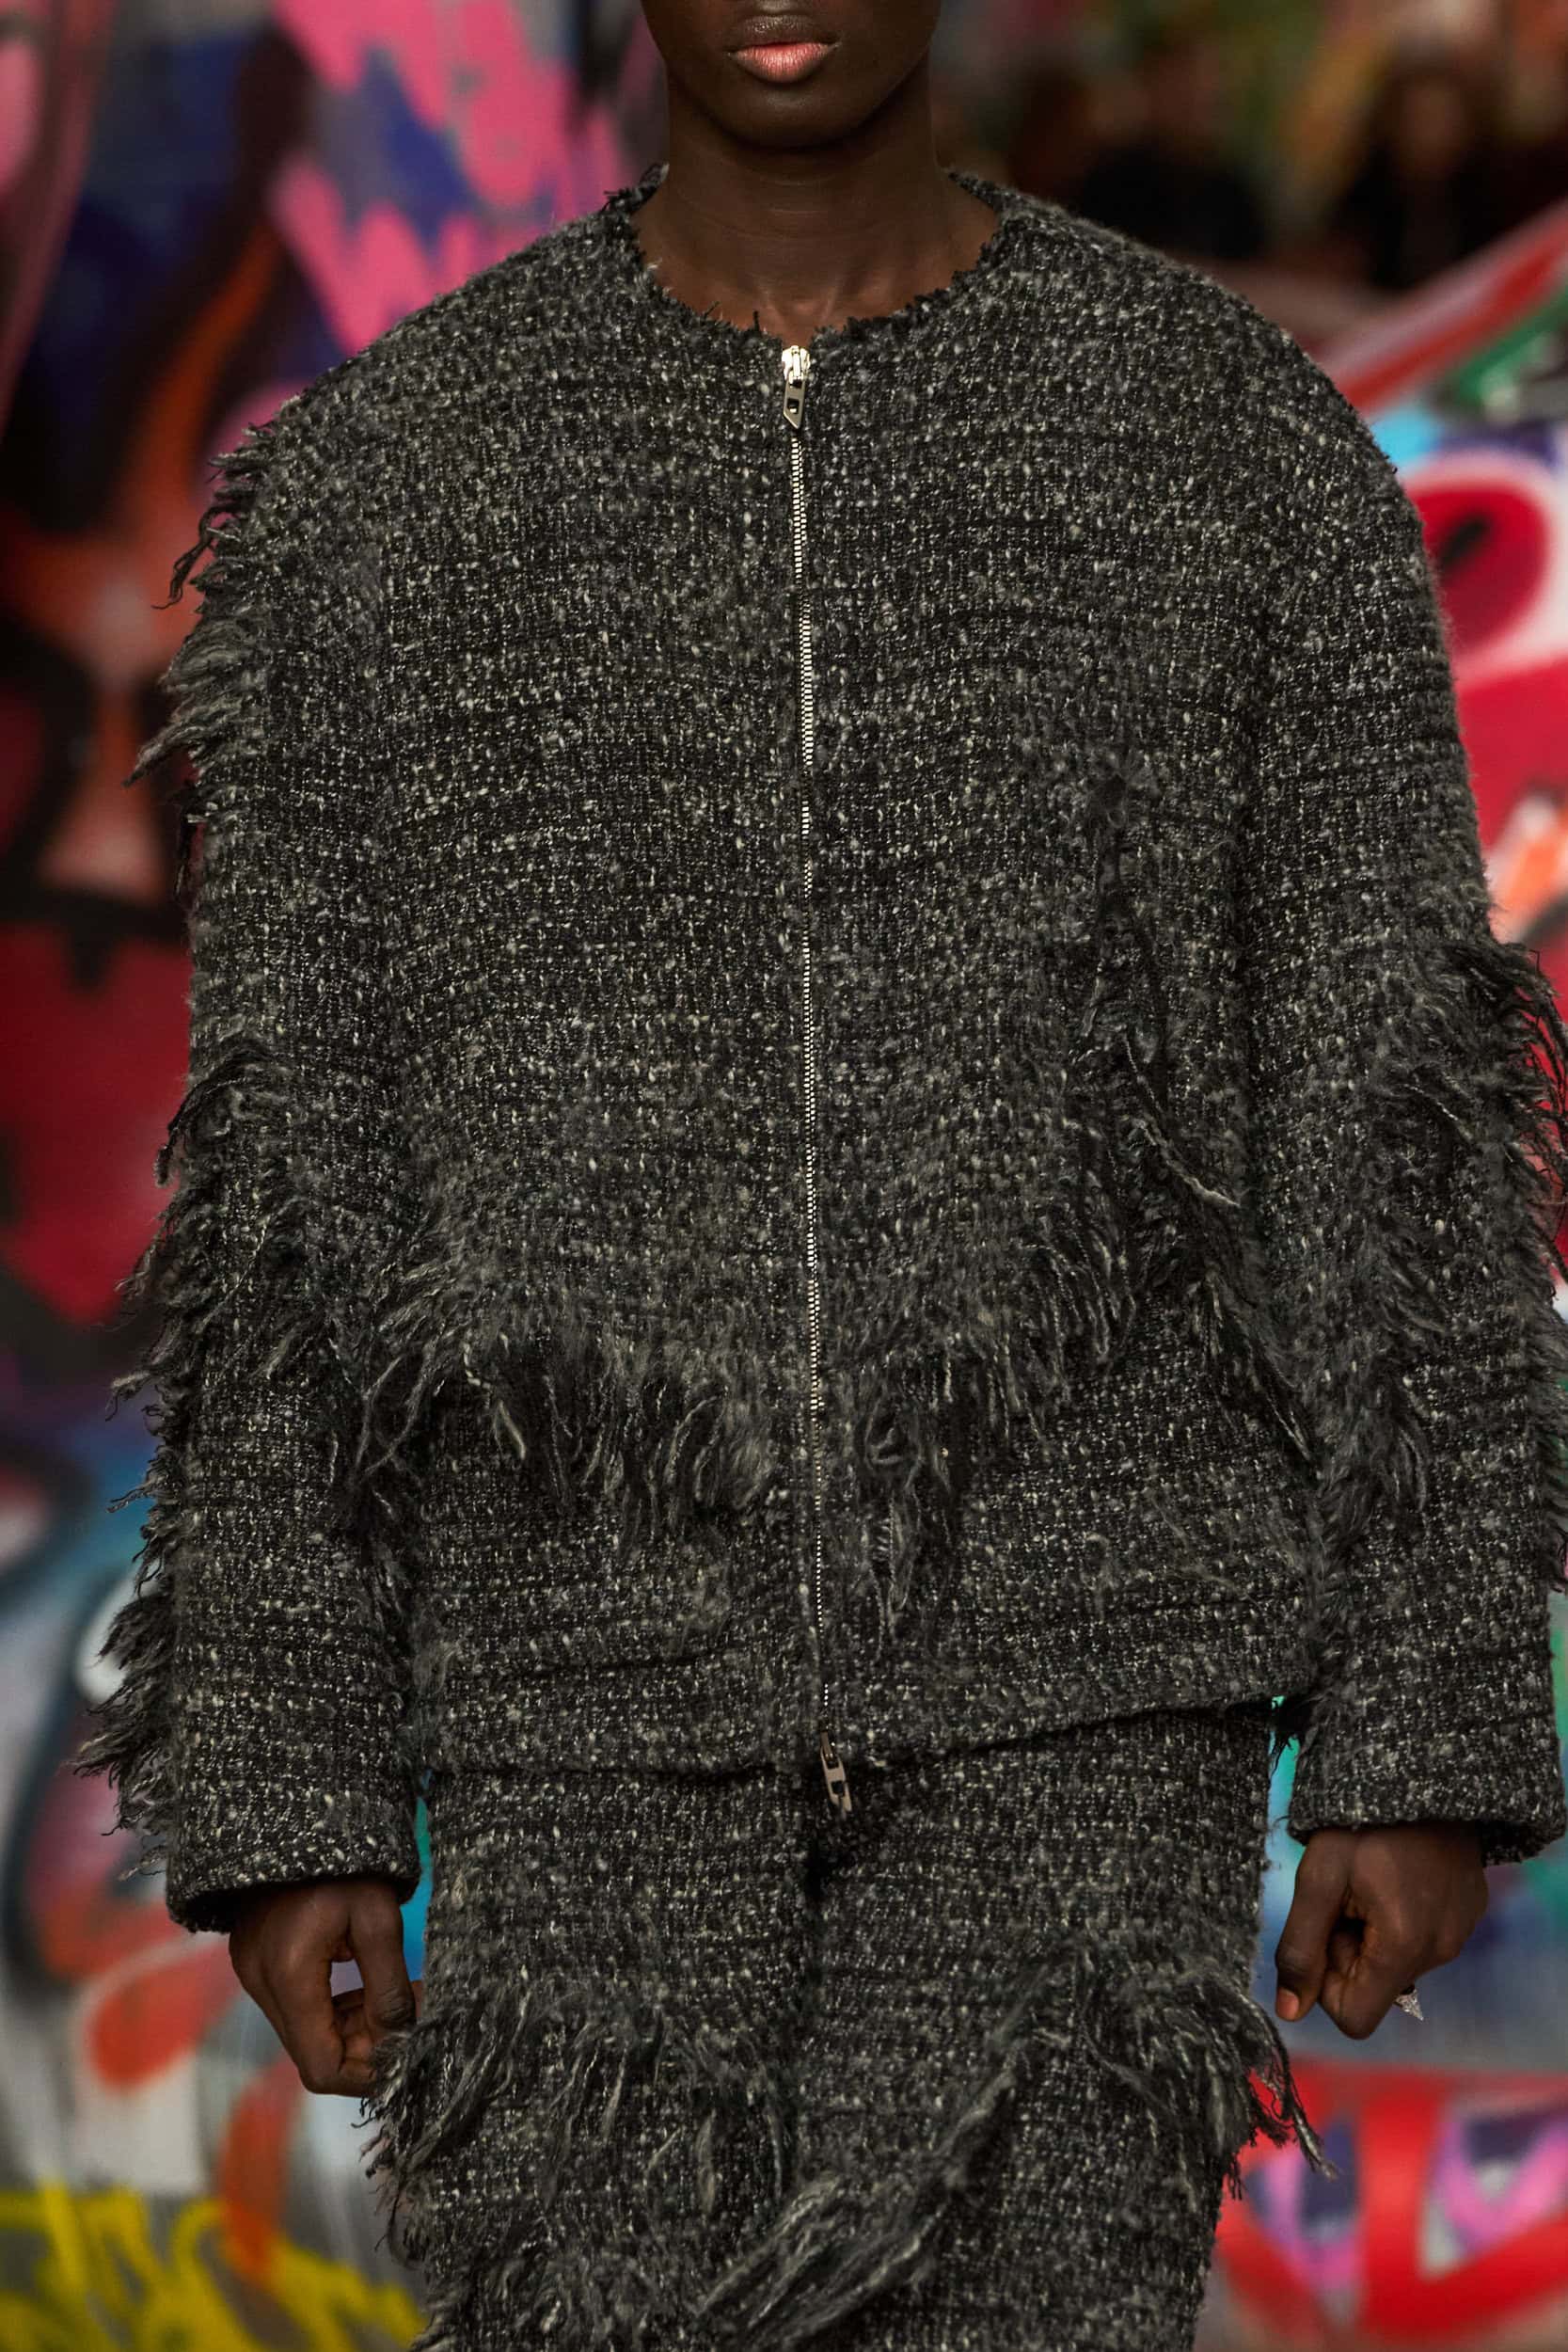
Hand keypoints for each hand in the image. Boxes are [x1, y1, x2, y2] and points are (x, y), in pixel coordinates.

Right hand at [228, 1874, 421, 2094]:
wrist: (298, 1811)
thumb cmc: (344, 1860)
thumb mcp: (378, 1918)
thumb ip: (388, 1986)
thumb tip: (400, 2040)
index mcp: (288, 1974)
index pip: (321, 2068)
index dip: (366, 2073)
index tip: (405, 2051)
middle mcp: (259, 1982)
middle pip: (313, 2053)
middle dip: (365, 2048)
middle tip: (410, 2015)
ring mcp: (251, 1972)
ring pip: (305, 2033)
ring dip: (351, 2028)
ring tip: (394, 1997)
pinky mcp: (256, 1961)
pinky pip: (296, 2007)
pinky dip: (332, 2009)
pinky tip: (365, 1986)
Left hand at [1273, 1822, 1487, 2038]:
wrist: (1421, 1773)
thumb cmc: (1360, 1821)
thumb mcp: (1318, 1878)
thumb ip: (1300, 1948)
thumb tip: (1289, 2011)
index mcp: (1403, 1948)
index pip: (1355, 2018)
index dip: (1327, 1983)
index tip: (1327, 1928)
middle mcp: (1441, 1952)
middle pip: (1375, 1987)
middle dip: (1349, 1949)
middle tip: (1346, 1894)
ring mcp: (1461, 1934)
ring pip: (1396, 1964)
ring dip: (1372, 1933)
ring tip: (1371, 1880)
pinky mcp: (1469, 1914)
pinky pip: (1422, 1940)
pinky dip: (1399, 1918)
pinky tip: (1395, 1876)